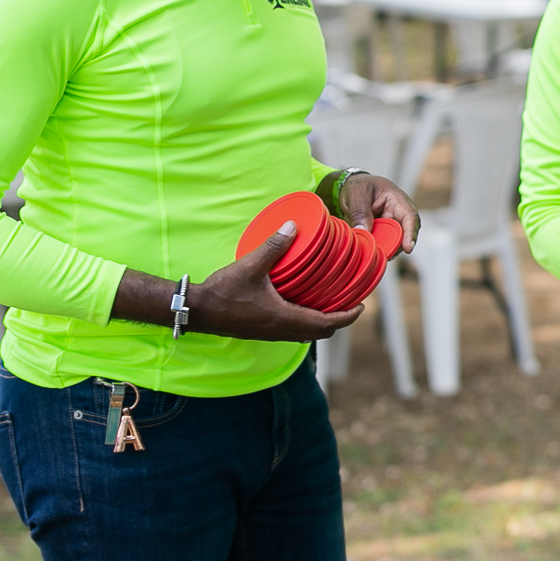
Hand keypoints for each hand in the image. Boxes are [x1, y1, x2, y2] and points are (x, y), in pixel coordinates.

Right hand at [151, 223, 362, 341]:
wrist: (198, 310)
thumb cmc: (223, 291)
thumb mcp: (251, 264)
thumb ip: (274, 246)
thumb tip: (293, 226)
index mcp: (285, 318)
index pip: (327, 323)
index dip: (347, 317)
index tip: (362, 306)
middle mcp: (282, 330)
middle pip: (321, 332)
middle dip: (339, 320)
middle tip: (351, 304)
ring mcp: (272, 333)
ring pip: (307, 334)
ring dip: (323, 322)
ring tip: (332, 305)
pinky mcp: (263, 331)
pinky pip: (293, 331)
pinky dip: (306, 322)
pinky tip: (303, 306)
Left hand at [333, 172, 418, 252]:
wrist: (350, 187)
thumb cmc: (358, 186)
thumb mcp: (357, 193)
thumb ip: (360, 212)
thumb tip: (364, 231)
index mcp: (397, 200)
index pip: (410, 217)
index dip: (410, 233)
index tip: (408, 248)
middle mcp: (398, 215)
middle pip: (404, 234)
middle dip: (395, 247)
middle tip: (381, 253)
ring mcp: (391, 226)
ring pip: (394, 243)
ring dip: (384, 249)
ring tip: (371, 251)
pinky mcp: (382, 234)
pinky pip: (383, 245)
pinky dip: (377, 249)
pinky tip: (368, 250)